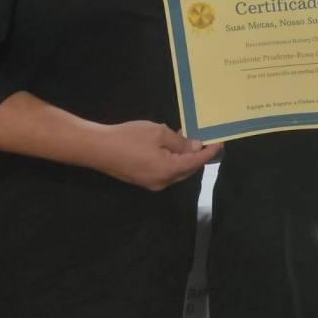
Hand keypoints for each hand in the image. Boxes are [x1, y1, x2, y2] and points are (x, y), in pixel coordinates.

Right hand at [95, 120, 221, 190]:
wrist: (97, 148)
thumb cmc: (129, 138)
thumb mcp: (158, 133)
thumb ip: (180, 142)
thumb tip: (195, 147)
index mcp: (169, 171)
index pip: (196, 162)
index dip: (209, 152)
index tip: (220, 142)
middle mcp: (162, 182)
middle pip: (187, 170)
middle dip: (198, 156)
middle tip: (206, 140)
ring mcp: (151, 183)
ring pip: (176, 171)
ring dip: (184, 158)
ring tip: (190, 140)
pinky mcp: (142, 179)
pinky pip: (164, 171)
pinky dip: (172, 160)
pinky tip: (172, 146)